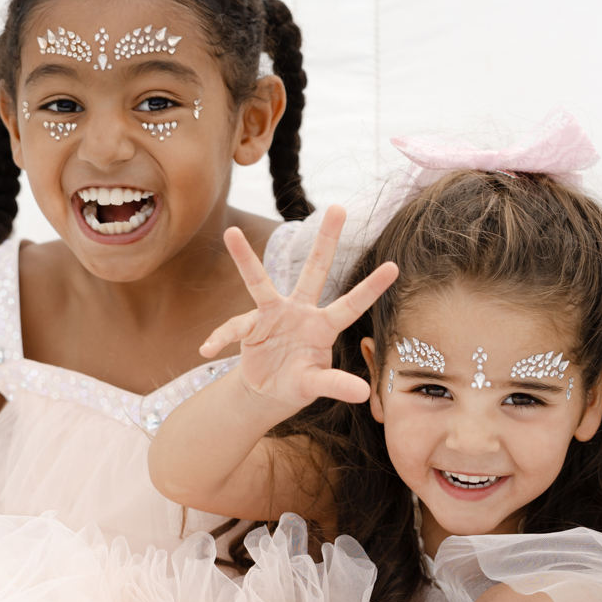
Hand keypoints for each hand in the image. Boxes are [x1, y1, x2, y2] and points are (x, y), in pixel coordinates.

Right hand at [201, 206, 397, 411]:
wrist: (268, 390)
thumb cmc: (298, 381)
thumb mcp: (316, 384)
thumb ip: (336, 385)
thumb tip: (365, 394)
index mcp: (323, 325)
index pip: (351, 304)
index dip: (371, 287)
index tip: (394, 267)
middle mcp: (300, 311)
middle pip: (313, 270)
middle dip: (326, 240)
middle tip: (338, 207)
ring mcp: (273, 315)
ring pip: (259, 282)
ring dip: (245, 259)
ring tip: (232, 233)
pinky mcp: (249, 326)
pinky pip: (232, 328)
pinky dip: (219, 339)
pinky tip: (207, 349)